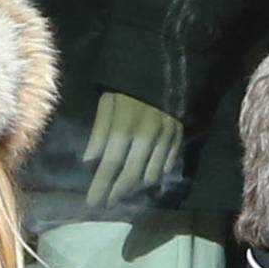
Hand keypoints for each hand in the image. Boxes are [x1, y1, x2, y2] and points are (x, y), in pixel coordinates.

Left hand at [82, 92, 180, 207]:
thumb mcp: (107, 102)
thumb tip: (89, 162)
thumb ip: (99, 132)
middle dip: (118, 192)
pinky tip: (145, 177)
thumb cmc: (127, 85)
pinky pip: (168, 164)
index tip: (93, 203)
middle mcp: (147, 134)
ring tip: (125, 190)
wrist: (163, 64)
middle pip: (132, 174)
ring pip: (152, 174)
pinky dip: (156, 174)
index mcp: (126, 124)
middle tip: (108, 203)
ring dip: (137, 187)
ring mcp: (166, 136)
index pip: (111, 163)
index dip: (101, 185)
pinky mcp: (179, 135)